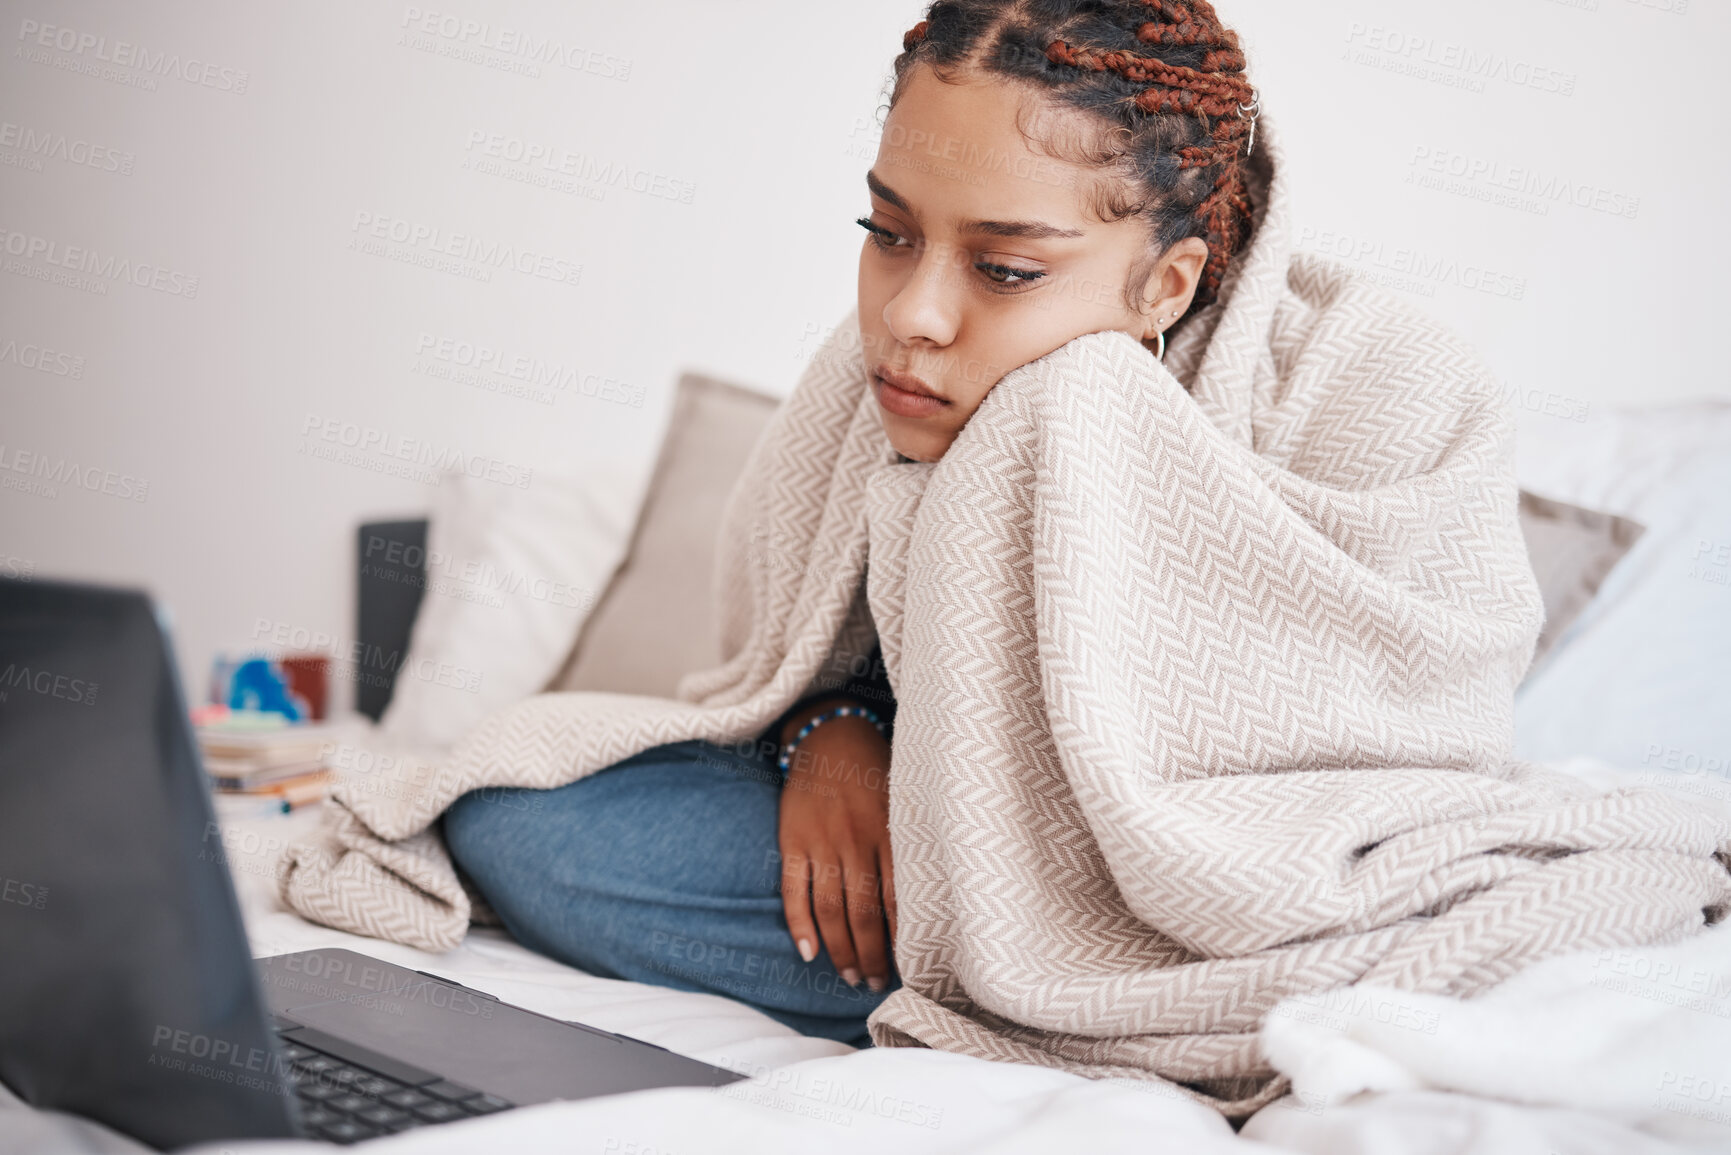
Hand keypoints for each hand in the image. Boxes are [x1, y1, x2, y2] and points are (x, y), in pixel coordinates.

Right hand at [776, 708, 896, 990]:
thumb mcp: (904, 801)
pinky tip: (809, 952)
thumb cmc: (877, 773)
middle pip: (863, 913)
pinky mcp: (792, 840)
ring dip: (840, 949)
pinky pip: (794, 890)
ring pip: (830, 908)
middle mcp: (855, 839)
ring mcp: (820, 841)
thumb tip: (936, 899)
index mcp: (889, 831)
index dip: (903, 939)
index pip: (899, 898)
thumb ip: (913, 844)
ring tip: (852, 976)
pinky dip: (800, 924)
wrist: (830, 735)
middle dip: (872, 955)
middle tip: (878, 984)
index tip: (912, 970)